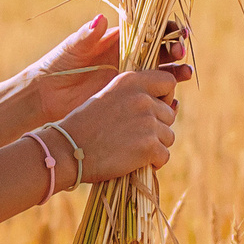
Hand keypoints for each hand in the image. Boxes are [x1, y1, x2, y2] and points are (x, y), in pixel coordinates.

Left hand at [34, 17, 193, 121]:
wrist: (47, 94)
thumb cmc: (58, 64)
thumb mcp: (72, 48)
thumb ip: (87, 35)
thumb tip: (101, 18)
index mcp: (120, 40)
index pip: (150, 30)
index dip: (167, 30)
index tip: (177, 34)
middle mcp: (129, 57)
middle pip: (161, 51)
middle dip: (175, 50)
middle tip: (180, 55)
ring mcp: (130, 79)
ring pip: (161, 74)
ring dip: (177, 72)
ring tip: (186, 73)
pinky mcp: (127, 98)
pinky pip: (153, 97)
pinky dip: (166, 98)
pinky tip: (174, 100)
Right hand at [51, 68, 181, 184]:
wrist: (67, 150)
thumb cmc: (84, 126)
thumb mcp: (109, 98)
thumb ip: (137, 97)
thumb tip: (175, 105)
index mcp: (131, 80)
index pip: (168, 81)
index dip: (164, 96)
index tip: (150, 108)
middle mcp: (142, 98)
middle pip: (169, 113)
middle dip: (156, 127)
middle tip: (132, 136)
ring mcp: (147, 122)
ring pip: (168, 136)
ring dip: (154, 145)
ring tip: (131, 150)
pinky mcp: (149, 146)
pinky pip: (164, 155)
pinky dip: (153, 162)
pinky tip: (134, 162)